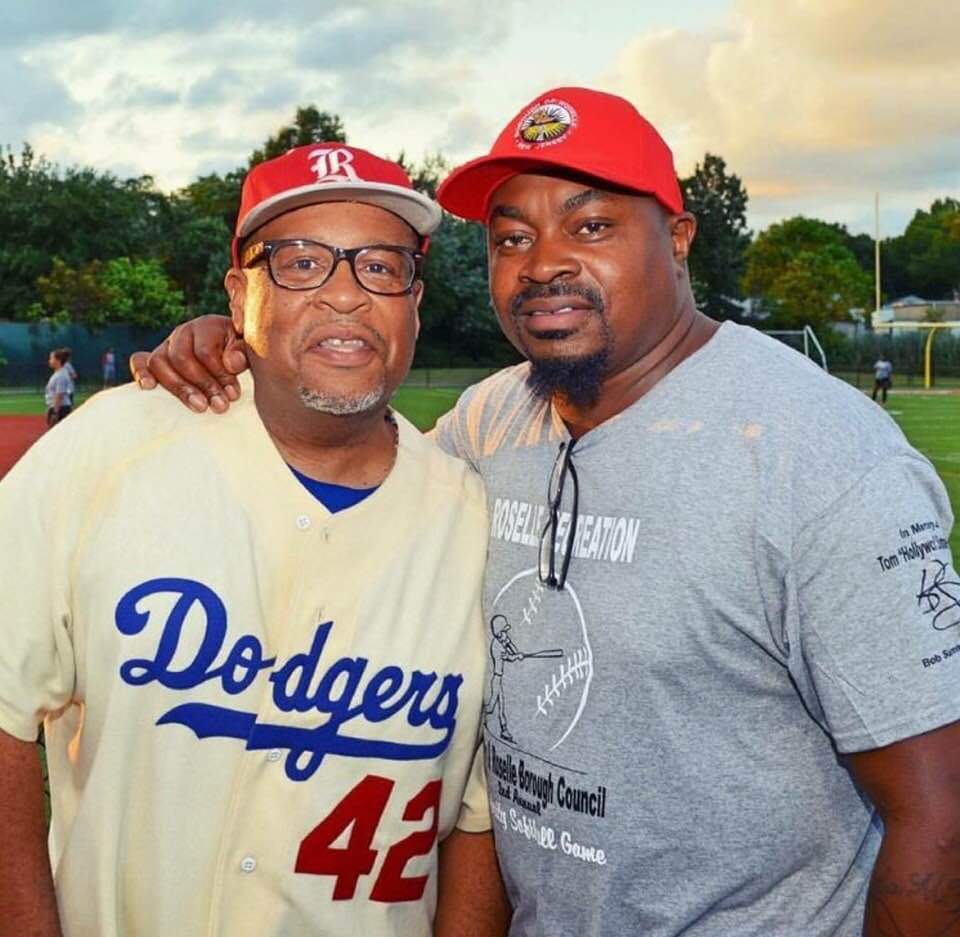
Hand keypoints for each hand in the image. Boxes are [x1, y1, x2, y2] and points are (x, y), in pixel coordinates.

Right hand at [129, 315, 247, 412]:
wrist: (234, 354)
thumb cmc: (242, 354)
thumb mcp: (249, 351)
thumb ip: (242, 354)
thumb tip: (231, 363)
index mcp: (207, 326)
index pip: (205, 351)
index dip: (219, 375)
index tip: (233, 395)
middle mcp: (184, 332)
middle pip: (181, 358)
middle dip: (202, 385)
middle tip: (220, 406)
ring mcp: (168, 345)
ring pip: (159, 362)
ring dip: (179, 388)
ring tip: (200, 407)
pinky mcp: (157, 359)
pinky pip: (140, 361)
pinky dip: (141, 372)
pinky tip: (148, 387)